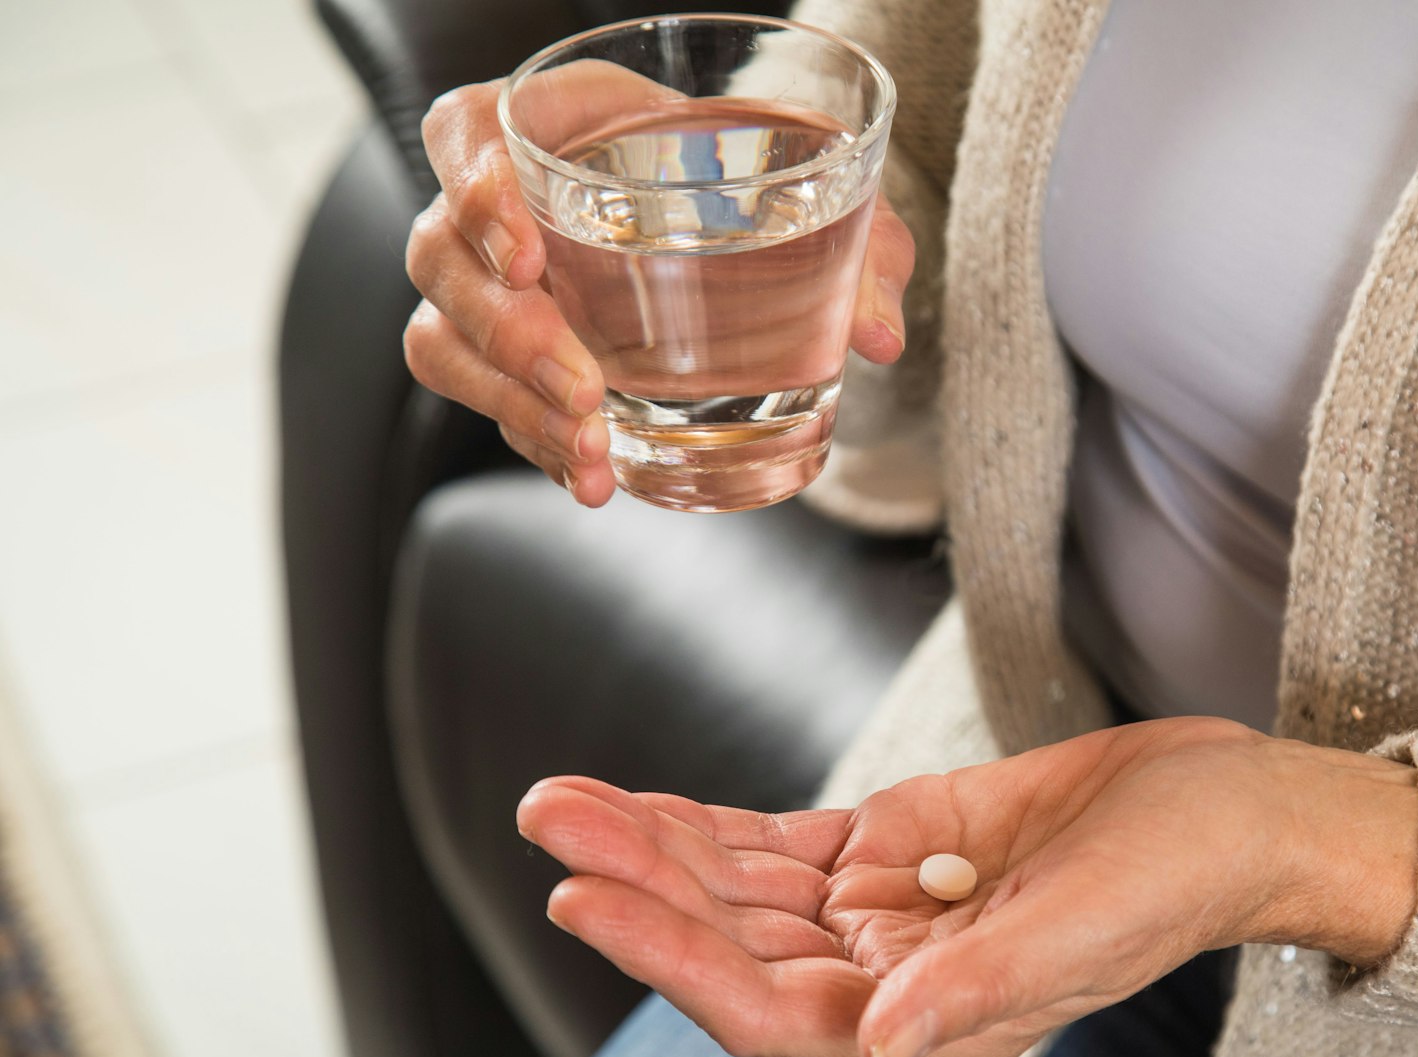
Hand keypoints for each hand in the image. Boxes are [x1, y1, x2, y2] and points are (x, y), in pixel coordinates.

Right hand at [403, 72, 915, 506]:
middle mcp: (498, 204)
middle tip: (584, 386)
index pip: (465, 132)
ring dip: (508, 402)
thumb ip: (859, 245)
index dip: (478, 190)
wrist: (739, 223)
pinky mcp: (507, 356)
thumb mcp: (819, 191)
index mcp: (552, 124)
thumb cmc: (755, 178)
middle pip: (440, 256)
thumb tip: (881, 334)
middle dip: (508, 332)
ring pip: (443, 340)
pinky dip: (536, 444)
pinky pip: (488, 402)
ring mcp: (491, 285)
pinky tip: (594, 475)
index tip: (529, 255)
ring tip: (591, 446)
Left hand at [521, 717, 1417, 1056]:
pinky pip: (780, 844)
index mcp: (924, 1021)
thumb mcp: (1081, 928)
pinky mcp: (893, 844)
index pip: (762, 1002)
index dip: (664, 956)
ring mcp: (883, 910)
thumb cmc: (1175, 876)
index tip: (579, 896)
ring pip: (741, 885)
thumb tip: (869, 1048)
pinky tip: (647, 806)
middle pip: (731, 935)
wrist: (1225, 808)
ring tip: (565, 798)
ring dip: (655, 845)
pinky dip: (712, 826)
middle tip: (549, 815)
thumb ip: (972, 989)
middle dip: (636, 880)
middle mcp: (886, 975)